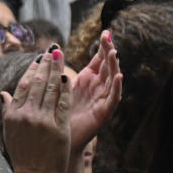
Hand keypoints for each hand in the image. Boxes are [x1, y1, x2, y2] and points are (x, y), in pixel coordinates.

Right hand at [1, 48, 70, 172]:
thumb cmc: (23, 156)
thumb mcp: (10, 132)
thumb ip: (7, 110)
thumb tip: (3, 93)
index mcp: (13, 114)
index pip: (23, 85)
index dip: (32, 69)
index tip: (38, 58)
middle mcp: (26, 114)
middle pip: (38, 83)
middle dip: (46, 64)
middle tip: (52, 51)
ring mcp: (42, 121)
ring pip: (51, 89)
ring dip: (57, 70)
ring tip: (60, 57)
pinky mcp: (58, 128)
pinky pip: (64, 103)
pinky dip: (66, 89)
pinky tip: (70, 77)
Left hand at [69, 30, 122, 151]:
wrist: (58, 140)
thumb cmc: (57, 114)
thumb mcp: (58, 87)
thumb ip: (58, 70)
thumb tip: (53, 50)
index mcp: (87, 80)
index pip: (98, 60)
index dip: (102, 46)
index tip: (104, 32)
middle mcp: (98, 88)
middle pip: (107, 66)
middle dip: (108, 51)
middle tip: (108, 37)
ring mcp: (102, 100)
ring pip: (112, 79)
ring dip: (114, 65)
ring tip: (113, 52)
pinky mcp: (104, 113)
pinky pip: (113, 98)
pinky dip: (116, 87)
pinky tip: (118, 76)